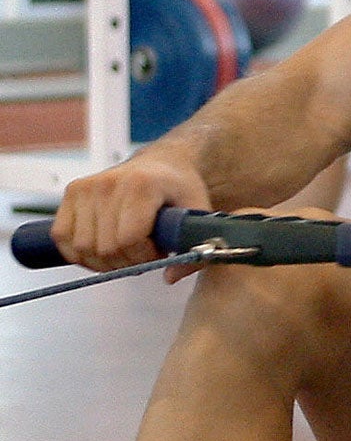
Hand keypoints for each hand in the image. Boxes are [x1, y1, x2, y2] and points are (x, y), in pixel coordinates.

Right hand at [52, 151, 210, 274]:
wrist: (162, 164)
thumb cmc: (180, 189)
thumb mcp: (199, 214)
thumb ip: (196, 247)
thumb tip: (170, 277)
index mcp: (141, 186)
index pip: (128, 240)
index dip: (144, 257)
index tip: (158, 251)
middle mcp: (108, 184)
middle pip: (106, 248)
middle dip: (128, 262)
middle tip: (144, 253)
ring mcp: (85, 187)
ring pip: (83, 248)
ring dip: (105, 261)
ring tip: (126, 251)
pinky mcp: (71, 192)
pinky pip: (62, 237)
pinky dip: (80, 253)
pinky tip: (102, 250)